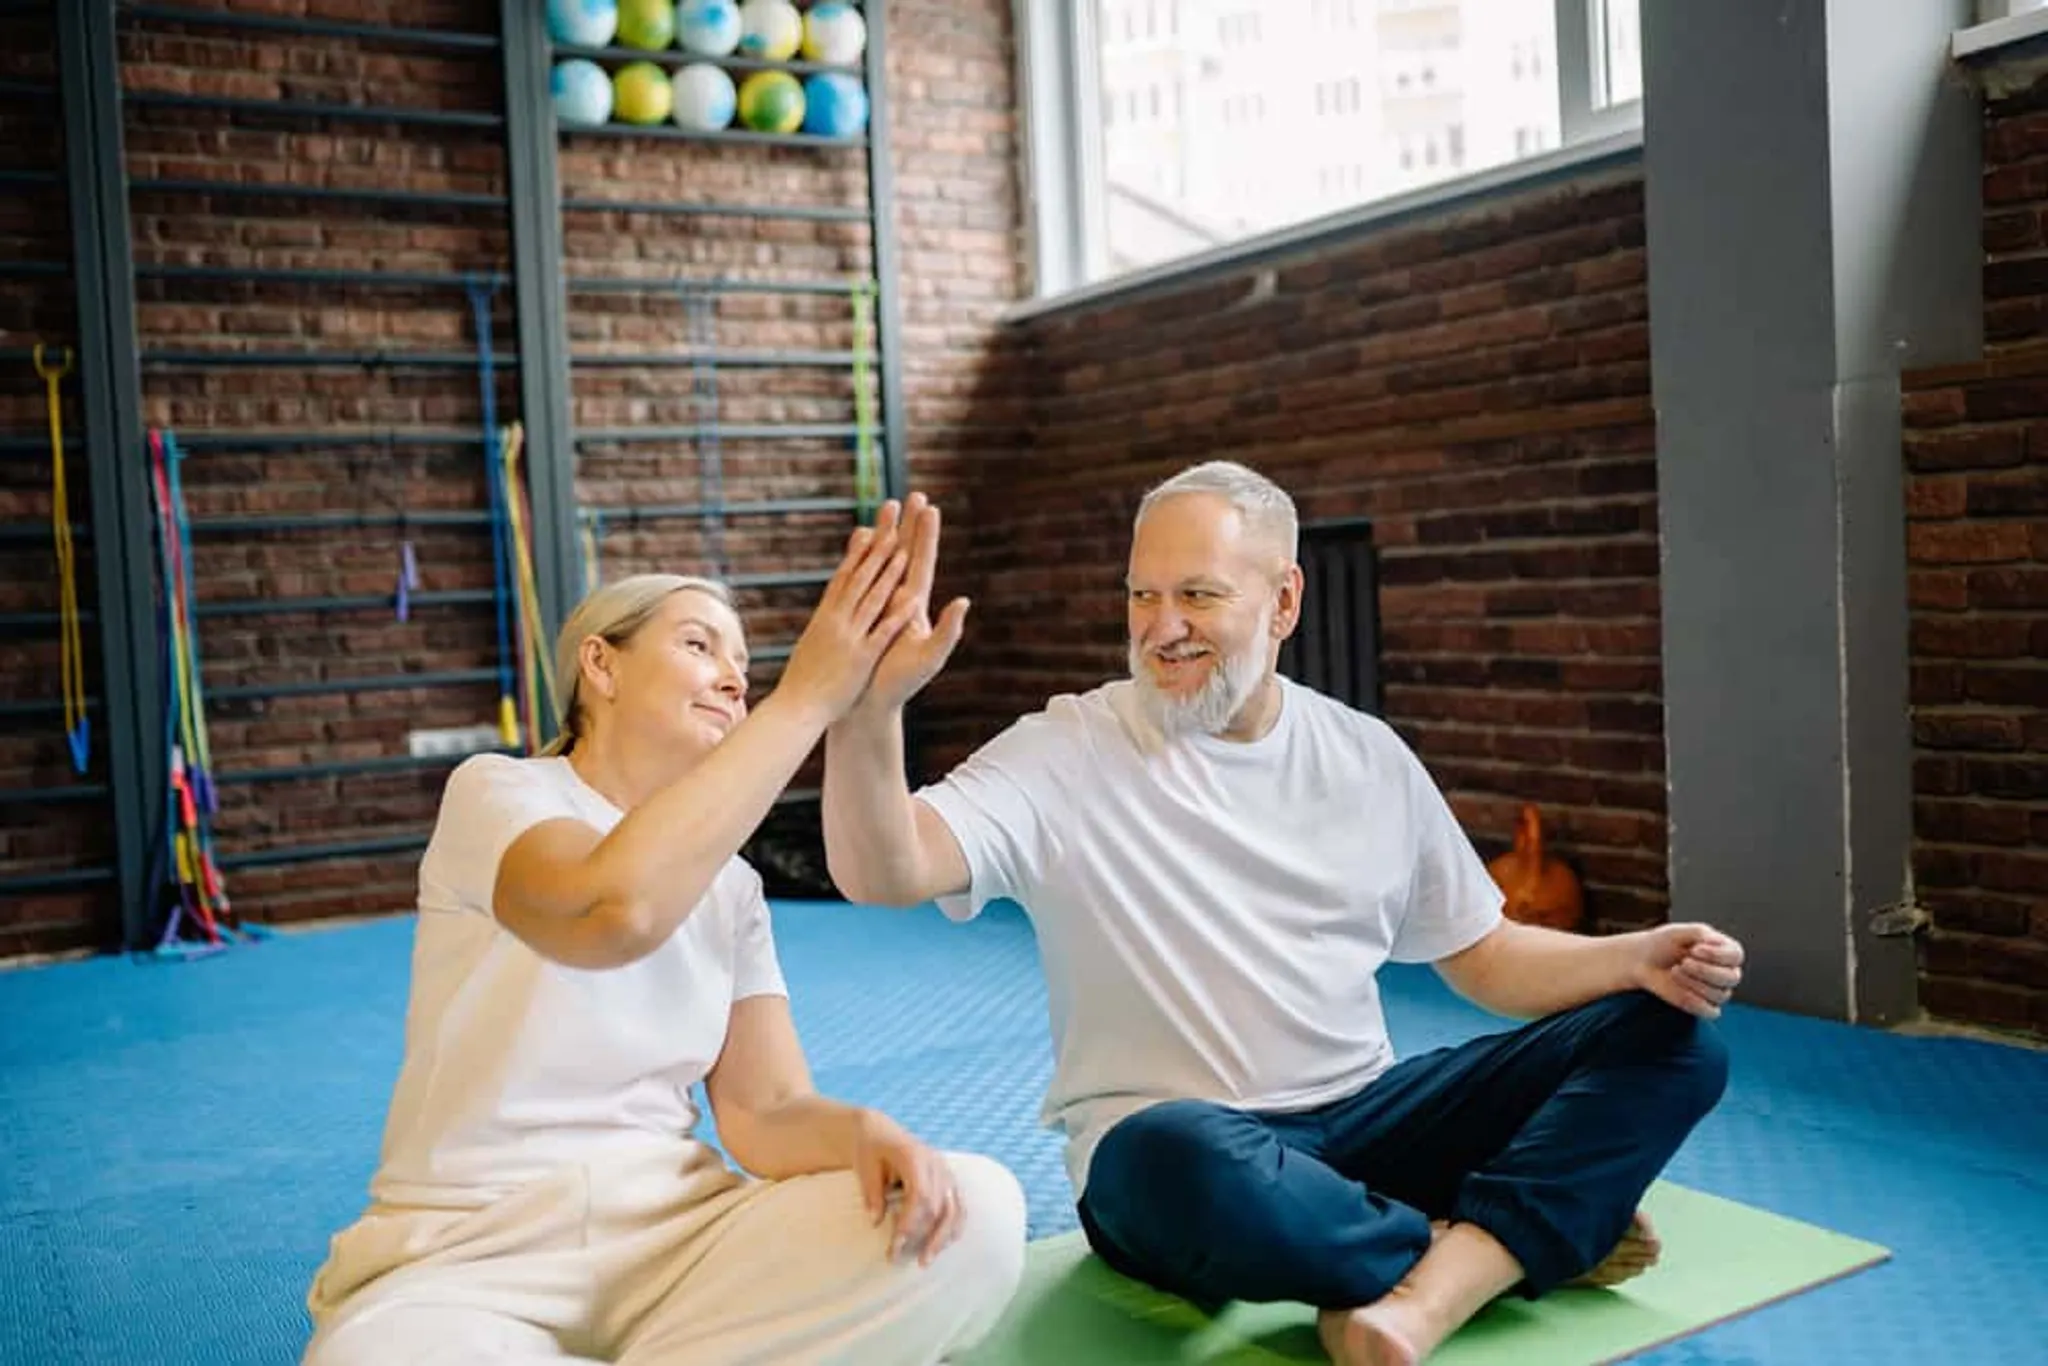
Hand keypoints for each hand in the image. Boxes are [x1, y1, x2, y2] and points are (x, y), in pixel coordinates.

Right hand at [776, 503, 916, 722]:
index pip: (844, 578)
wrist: (796, 708)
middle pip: (860, 578)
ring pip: (872, 599)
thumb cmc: (801, 681)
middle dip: (877, 549)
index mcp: (825, 617)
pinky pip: (882, 633)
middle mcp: (836, 621)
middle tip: (890, 523)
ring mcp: (849, 637)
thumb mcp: (811, 646)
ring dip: (888, 573)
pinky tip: (912, 599)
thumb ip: (825, 626)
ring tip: (903, 548)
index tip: (867, 531)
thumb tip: (828, 613)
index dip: (858, 553)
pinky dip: (896, 615)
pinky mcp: (861, 657)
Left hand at [852, 1109, 961, 1266]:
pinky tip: (944, 1244)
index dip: (910, 1224)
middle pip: (938, 1206)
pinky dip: (954, 1226)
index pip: (920, 1196)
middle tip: (901, 1259)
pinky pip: (959, 1205)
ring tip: (925, 1261)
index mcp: (915, 1156)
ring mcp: (945, 1170)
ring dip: (942, 1238)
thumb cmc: (870, 1148)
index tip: (894, 1246)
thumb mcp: (864, 1166)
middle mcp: (936, 1163)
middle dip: (923, 1237)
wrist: (880, 1130)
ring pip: (953, 1209)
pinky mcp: (948, 1177)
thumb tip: (876, 1221)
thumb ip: (871, 1192)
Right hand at [857, 492, 969, 716]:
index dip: (925, 537)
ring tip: (886, 506)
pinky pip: (859, 576)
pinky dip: (860, 555)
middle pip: (904, 554)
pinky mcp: (859, 611)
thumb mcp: (930, 657)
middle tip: (912, 495)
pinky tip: (859, 538)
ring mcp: (877, 604)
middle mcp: (898, 600)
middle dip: (907, 525)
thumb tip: (963, 602)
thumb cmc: (901, 684)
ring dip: (884, 533)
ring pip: (881, 560)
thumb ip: (948, 630)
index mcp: (914, 607)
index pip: (922, 563)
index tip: (930, 509)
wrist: (869, 701)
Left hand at [1633, 923, 1743, 1017]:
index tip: (1694, 949)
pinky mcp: (1704, 1007)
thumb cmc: (1664, 943)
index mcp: (1725, 950)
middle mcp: (1726, 972)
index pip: (1736, 956)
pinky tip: (1679, 989)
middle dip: (1704, 970)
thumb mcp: (1680, 931)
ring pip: (1720, 995)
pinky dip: (1695, 1002)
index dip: (1717, 955)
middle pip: (1731, 978)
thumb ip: (1700, 933)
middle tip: (1683, 962)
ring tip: (1675, 972)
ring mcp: (1717, 991)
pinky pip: (1711, 1011)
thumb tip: (1715, 943)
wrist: (1643, 960)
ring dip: (1694, 983)